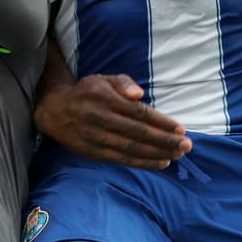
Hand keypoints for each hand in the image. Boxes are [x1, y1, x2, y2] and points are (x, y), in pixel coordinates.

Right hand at [35, 74, 191, 168]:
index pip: (138, 113)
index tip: (181, 128)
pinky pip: (122, 159)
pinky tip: (160, 162)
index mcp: (105, 99)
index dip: (161, 122)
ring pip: (131, 149)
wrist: (54, 110)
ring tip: (178, 155)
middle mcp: (100, 119)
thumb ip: (122, 82)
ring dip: (157, 154)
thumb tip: (138, 94)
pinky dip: (142, 162)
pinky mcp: (93, 152)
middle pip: (138, 133)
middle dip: (164, 140)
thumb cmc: (86, 92)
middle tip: (186, 145)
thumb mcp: (102, 79)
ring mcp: (96, 138)